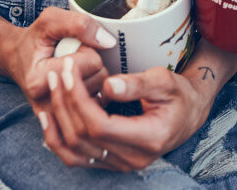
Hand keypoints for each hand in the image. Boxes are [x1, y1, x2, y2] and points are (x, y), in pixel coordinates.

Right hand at [0, 7, 115, 105]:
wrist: (17, 58)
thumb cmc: (34, 39)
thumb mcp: (50, 21)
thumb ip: (78, 24)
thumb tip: (108, 41)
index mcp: (39, 80)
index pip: (91, 62)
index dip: (87, 49)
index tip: (70, 47)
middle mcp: (47, 104)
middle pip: (100, 78)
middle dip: (93, 64)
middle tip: (73, 58)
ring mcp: (58, 116)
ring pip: (103, 92)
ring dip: (94, 77)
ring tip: (75, 70)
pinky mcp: (67, 121)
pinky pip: (99, 104)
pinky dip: (95, 91)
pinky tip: (80, 83)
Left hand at [42, 59, 212, 170]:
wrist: (187, 114)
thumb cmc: (178, 94)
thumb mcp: (164, 81)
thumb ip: (137, 84)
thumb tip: (108, 85)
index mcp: (149, 138)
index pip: (100, 125)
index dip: (79, 99)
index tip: (70, 71)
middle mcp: (133, 158)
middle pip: (83, 136)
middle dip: (65, 102)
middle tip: (58, 72)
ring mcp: (120, 164)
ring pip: (74, 150)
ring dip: (57, 118)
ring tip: (52, 87)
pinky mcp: (110, 163)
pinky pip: (75, 157)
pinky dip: (57, 138)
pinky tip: (49, 116)